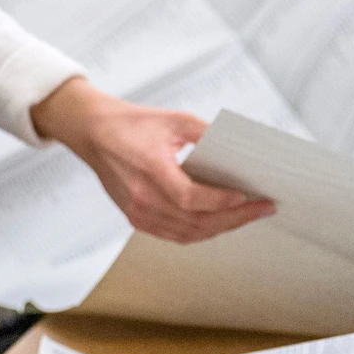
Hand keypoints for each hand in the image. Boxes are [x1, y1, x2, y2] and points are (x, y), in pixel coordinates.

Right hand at [31, 78, 272, 244]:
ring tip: (245, 216)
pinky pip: (173, 234)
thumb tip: (238, 151)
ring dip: (220, 227)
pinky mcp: (135, 217)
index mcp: (149, 168)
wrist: (91, 132)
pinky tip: (217, 222)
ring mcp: (137, 211)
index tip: (248, 196)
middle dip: (234, 218)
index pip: (191, 198)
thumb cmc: (129, 123)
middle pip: (195, 221)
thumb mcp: (172, 119)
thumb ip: (206, 133)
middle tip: (261, 209)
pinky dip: (199, 232)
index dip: (221, 202)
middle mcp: (141, 196)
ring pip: (187, 233)